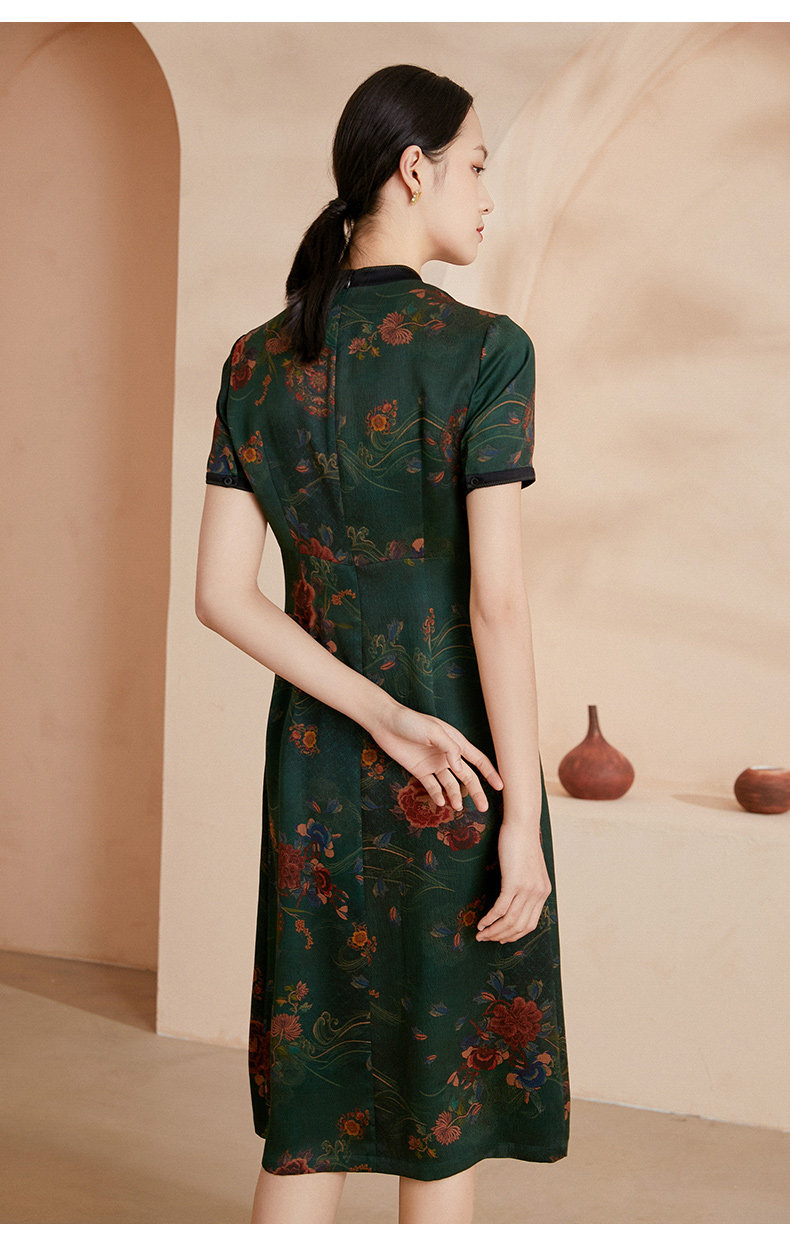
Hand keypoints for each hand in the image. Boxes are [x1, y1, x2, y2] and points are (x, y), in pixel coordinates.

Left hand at [366, 699, 502, 810]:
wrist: (385, 723)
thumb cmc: (411, 722)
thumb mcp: (434, 731)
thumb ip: (450, 749)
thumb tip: (461, 769)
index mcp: (455, 743)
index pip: (478, 760)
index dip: (490, 773)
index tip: (500, 787)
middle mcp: (447, 755)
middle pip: (466, 777)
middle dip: (476, 792)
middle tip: (484, 808)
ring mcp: (433, 764)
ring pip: (450, 784)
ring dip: (455, 796)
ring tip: (458, 807)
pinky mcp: (419, 770)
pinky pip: (431, 786)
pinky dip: (437, 795)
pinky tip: (441, 803)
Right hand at [476, 819, 550, 943]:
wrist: (522, 825)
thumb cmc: (522, 842)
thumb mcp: (529, 867)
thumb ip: (526, 883)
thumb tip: (515, 896)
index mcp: (543, 892)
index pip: (530, 923)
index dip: (514, 934)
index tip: (501, 938)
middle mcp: (538, 893)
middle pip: (520, 926)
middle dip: (501, 936)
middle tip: (486, 939)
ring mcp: (527, 889)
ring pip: (509, 921)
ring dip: (493, 931)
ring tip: (480, 934)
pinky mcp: (514, 883)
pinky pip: (501, 909)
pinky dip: (490, 919)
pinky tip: (481, 923)